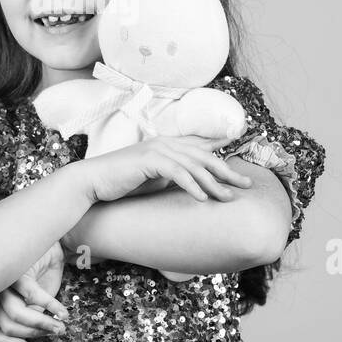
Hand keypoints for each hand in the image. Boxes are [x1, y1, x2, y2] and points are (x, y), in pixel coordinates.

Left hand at [0, 241, 70, 341]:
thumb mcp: (34, 303)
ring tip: (61, 325)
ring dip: (42, 323)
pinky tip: (63, 312)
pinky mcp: (17, 270)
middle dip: (33, 333)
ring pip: (16, 313)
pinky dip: (50, 306)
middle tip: (54, 332)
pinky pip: (32, 295)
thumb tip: (35, 337)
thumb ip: (30, 318)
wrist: (49, 246)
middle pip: (6, 325)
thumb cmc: (41, 275)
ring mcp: (3, 281)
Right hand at [69, 134, 253, 204]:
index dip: (222, 145)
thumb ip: (173, 176)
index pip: (200, 145)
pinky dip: (192, 186)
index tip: (242, 147)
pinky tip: (203, 198)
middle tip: (247, 184)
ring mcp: (157, 150)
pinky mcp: (149, 161)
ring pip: (194, 166)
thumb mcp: (154, 178)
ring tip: (229, 198)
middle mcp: (165, 143)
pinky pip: (177, 173)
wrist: (94, 182)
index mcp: (167, 145)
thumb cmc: (122, 183)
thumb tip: (194, 184)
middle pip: (205, 157)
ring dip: (214, 183)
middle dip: (228, 171)